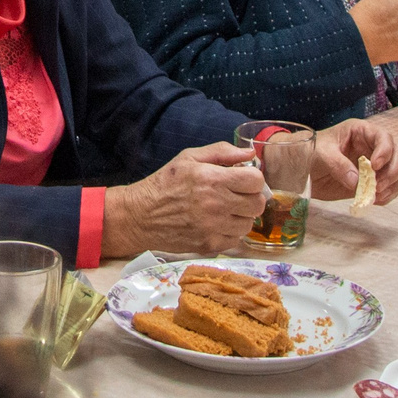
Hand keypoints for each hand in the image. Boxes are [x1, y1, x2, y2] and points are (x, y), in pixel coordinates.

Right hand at [102, 142, 264, 256]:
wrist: (140, 216)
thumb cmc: (165, 183)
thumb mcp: (189, 157)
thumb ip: (221, 152)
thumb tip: (249, 154)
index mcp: (212, 179)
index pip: (255, 181)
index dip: (252, 178)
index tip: (243, 179)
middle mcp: (216, 205)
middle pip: (257, 204)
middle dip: (250, 197)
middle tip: (236, 195)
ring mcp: (213, 228)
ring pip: (249, 224)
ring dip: (241, 216)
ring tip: (224, 210)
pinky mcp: (210, 245)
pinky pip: (235, 239)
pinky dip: (230, 231)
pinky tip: (216, 223)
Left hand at [312, 118, 397, 203]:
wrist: (305, 168)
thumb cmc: (312, 152)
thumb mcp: (322, 153)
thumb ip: (338, 165)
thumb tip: (356, 181)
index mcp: (362, 131)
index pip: (384, 137)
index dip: (384, 151)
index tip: (374, 166)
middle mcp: (373, 146)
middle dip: (393, 170)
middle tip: (378, 185)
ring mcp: (377, 164)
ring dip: (394, 184)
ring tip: (377, 194)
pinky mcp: (374, 180)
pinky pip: (391, 187)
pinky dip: (388, 195)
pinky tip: (375, 200)